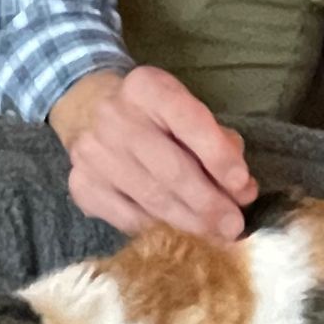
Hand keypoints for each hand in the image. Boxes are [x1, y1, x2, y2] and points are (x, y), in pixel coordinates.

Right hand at [50, 66, 256, 238]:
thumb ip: (218, 143)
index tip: (242, 186)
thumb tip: (241, 189)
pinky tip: (180, 236)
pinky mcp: (81, 185)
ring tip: (216, 236)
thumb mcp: (185, 110)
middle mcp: (114, 116)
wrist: (88, 110)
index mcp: (147, 87)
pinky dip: (159, 231)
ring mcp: (93, 153)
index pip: (188, 120)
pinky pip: (127, 218)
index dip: (218, 156)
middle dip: (208, 203)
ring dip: (190, 223)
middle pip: (170, 169)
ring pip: (151, 198)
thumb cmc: (153, 115)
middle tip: (234, 226)